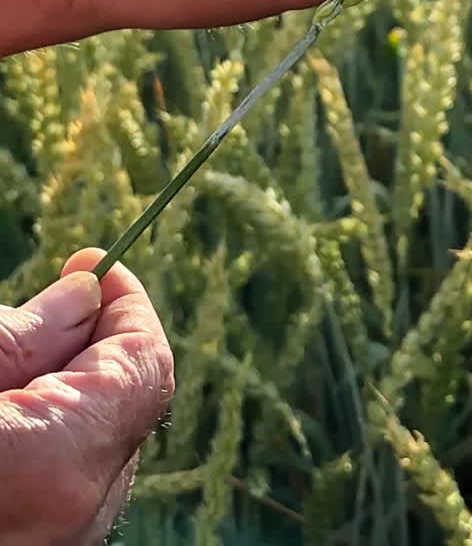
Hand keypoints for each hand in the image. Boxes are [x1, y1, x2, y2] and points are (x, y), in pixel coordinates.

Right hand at [0, 249, 173, 544]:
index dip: (125, 303)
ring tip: (11, 369)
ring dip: (66, 396)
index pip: (145, 361)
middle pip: (124, 403)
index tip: (91, 267)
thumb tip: (84, 298)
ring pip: (93, 449)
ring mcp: (61, 544)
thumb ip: (24, 337)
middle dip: (90, 345)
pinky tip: (7, 420)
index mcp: (62, 460)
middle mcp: (78, 518)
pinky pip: (64, 489)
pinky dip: (46, 443)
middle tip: (39, 312)